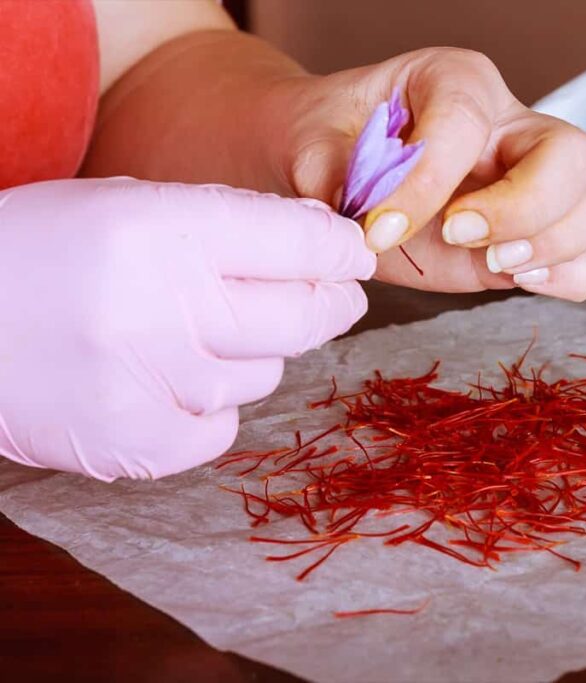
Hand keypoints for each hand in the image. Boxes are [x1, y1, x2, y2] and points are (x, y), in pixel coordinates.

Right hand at [0, 178, 373, 480]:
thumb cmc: (40, 254)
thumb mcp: (126, 207)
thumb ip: (228, 224)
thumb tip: (326, 242)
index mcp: (161, 228)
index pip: (299, 242)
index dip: (342, 250)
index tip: (357, 256)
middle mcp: (162, 304)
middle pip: (302, 315)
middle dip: (331, 302)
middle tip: (334, 295)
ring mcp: (149, 380)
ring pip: (264, 373)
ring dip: (251, 353)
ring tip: (194, 333)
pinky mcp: (133, 441)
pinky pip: (220, 427)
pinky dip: (211, 407)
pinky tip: (170, 380)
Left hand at [275, 48, 585, 299]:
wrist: (337, 167)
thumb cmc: (331, 147)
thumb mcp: (314, 149)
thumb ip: (337, 179)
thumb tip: (371, 222)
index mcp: (455, 81)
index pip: (467, 122)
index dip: (429, 180)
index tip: (380, 230)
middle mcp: (511, 125)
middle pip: (572, 152)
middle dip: (525, 207)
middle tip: (459, 237)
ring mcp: (535, 180)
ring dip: (558, 243)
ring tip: (498, 264)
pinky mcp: (539, 233)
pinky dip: (571, 275)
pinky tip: (520, 279)